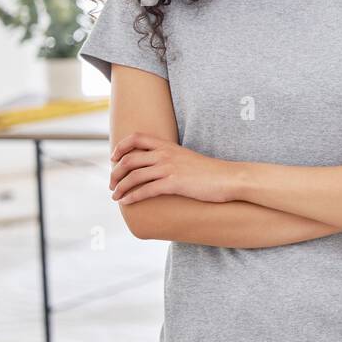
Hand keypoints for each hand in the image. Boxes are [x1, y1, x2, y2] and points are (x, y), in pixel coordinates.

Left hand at [109, 132, 238, 204]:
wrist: (229, 178)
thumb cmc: (210, 172)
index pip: (135, 138)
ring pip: (133, 176)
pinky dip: (132, 197)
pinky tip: (126, 202)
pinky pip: (145, 190)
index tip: (114, 158)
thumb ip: (171, 158)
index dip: (120, 147)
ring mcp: (169, 168)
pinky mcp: (174, 184)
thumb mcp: (187, 158)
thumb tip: (158, 167)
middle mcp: (165, 154)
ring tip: (115, 196)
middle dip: (115, 173)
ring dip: (120, 187)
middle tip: (111, 183)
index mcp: (167, 146)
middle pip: (129, 159)